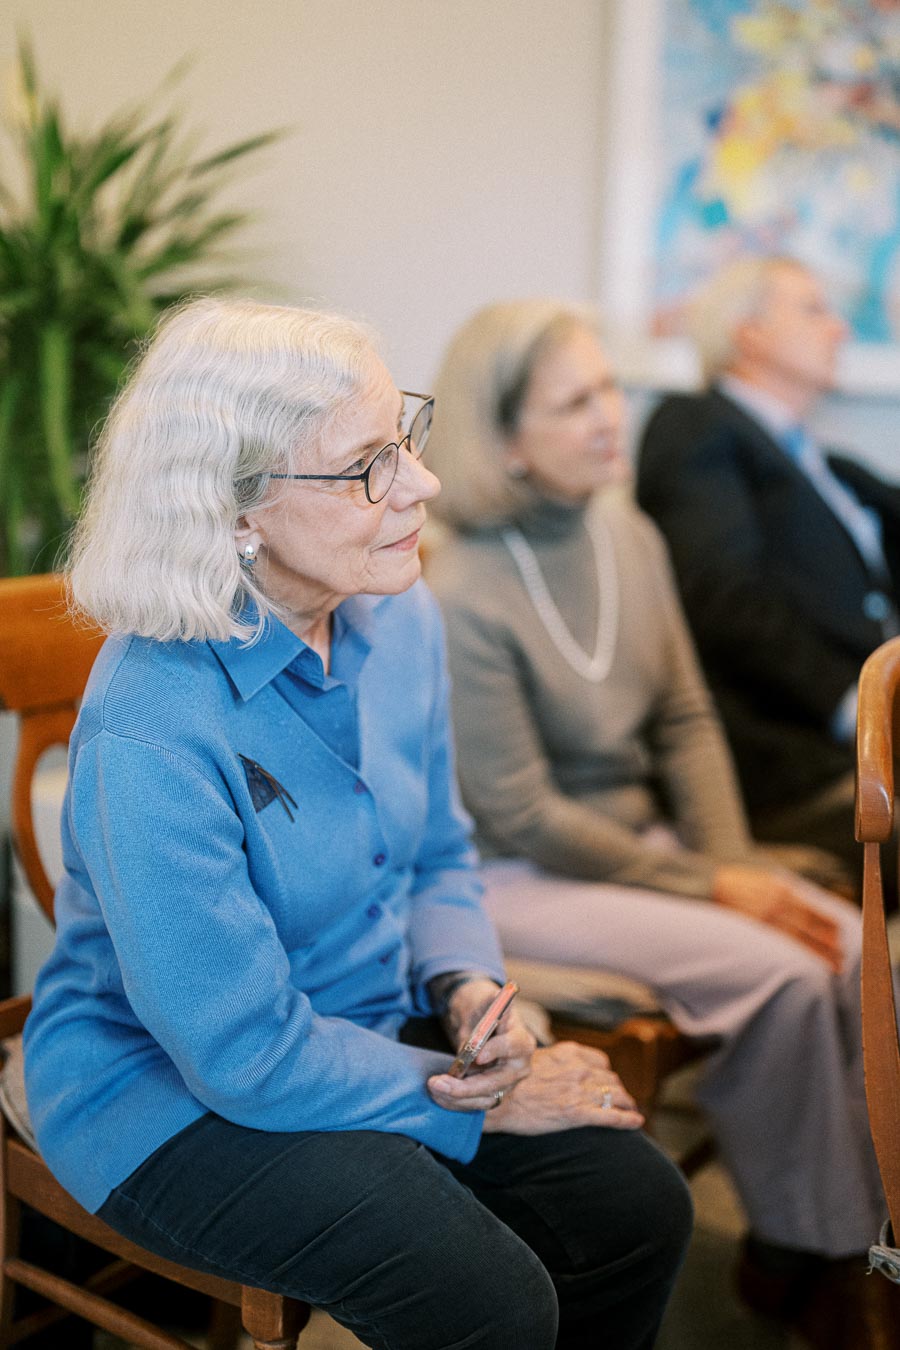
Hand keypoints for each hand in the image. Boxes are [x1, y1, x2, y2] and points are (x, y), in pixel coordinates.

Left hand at [427, 978, 534, 1114]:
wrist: (483, 1025)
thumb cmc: (485, 1012)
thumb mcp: (486, 1002)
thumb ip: (490, 1004)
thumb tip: (495, 998)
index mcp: (522, 1041)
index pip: (514, 1047)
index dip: (496, 1051)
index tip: (477, 1055)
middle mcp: (519, 1067)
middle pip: (496, 1083)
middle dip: (466, 1087)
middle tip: (439, 1083)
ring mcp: (507, 1084)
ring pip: (484, 1099)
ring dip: (456, 1098)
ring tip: (434, 1088)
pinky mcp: (493, 1094)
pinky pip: (475, 1104)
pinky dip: (455, 1102)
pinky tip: (438, 1094)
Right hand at [482, 1041, 643, 1133]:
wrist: (498, 1098)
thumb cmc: (511, 1079)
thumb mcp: (536, 1059)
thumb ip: (555, 1061)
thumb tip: (560, 1067)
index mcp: (569, 1053)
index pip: (601, 1062)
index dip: (606, 1074)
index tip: (606, 1082)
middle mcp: (579, 1069)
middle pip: (611, 1080)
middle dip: (618, 1091)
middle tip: (620, 1100)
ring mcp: (580, 1091)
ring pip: (616, 1096)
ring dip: (626, 1104)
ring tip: (630, 1110)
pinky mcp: (579, 1113)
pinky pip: (612, 1116)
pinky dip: (628, 1120)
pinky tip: (637, 1123)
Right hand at [712, 863, 845, 971]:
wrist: (713, 886)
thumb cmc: (741, 883)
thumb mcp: (768, 880)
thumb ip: (787, 891)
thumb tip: (808, 903)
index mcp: (784, 891)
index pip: (813, 911)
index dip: (829, 925)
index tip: (841, 935)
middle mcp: (778, 905)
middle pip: (810, 928)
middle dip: (829, 943)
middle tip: (843, 957)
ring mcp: (766, 918)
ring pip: (799, 940)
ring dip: (819, 954)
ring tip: (834, 966)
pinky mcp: (755, 929)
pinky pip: (781, 944)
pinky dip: (797, 954)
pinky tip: (807, 963)